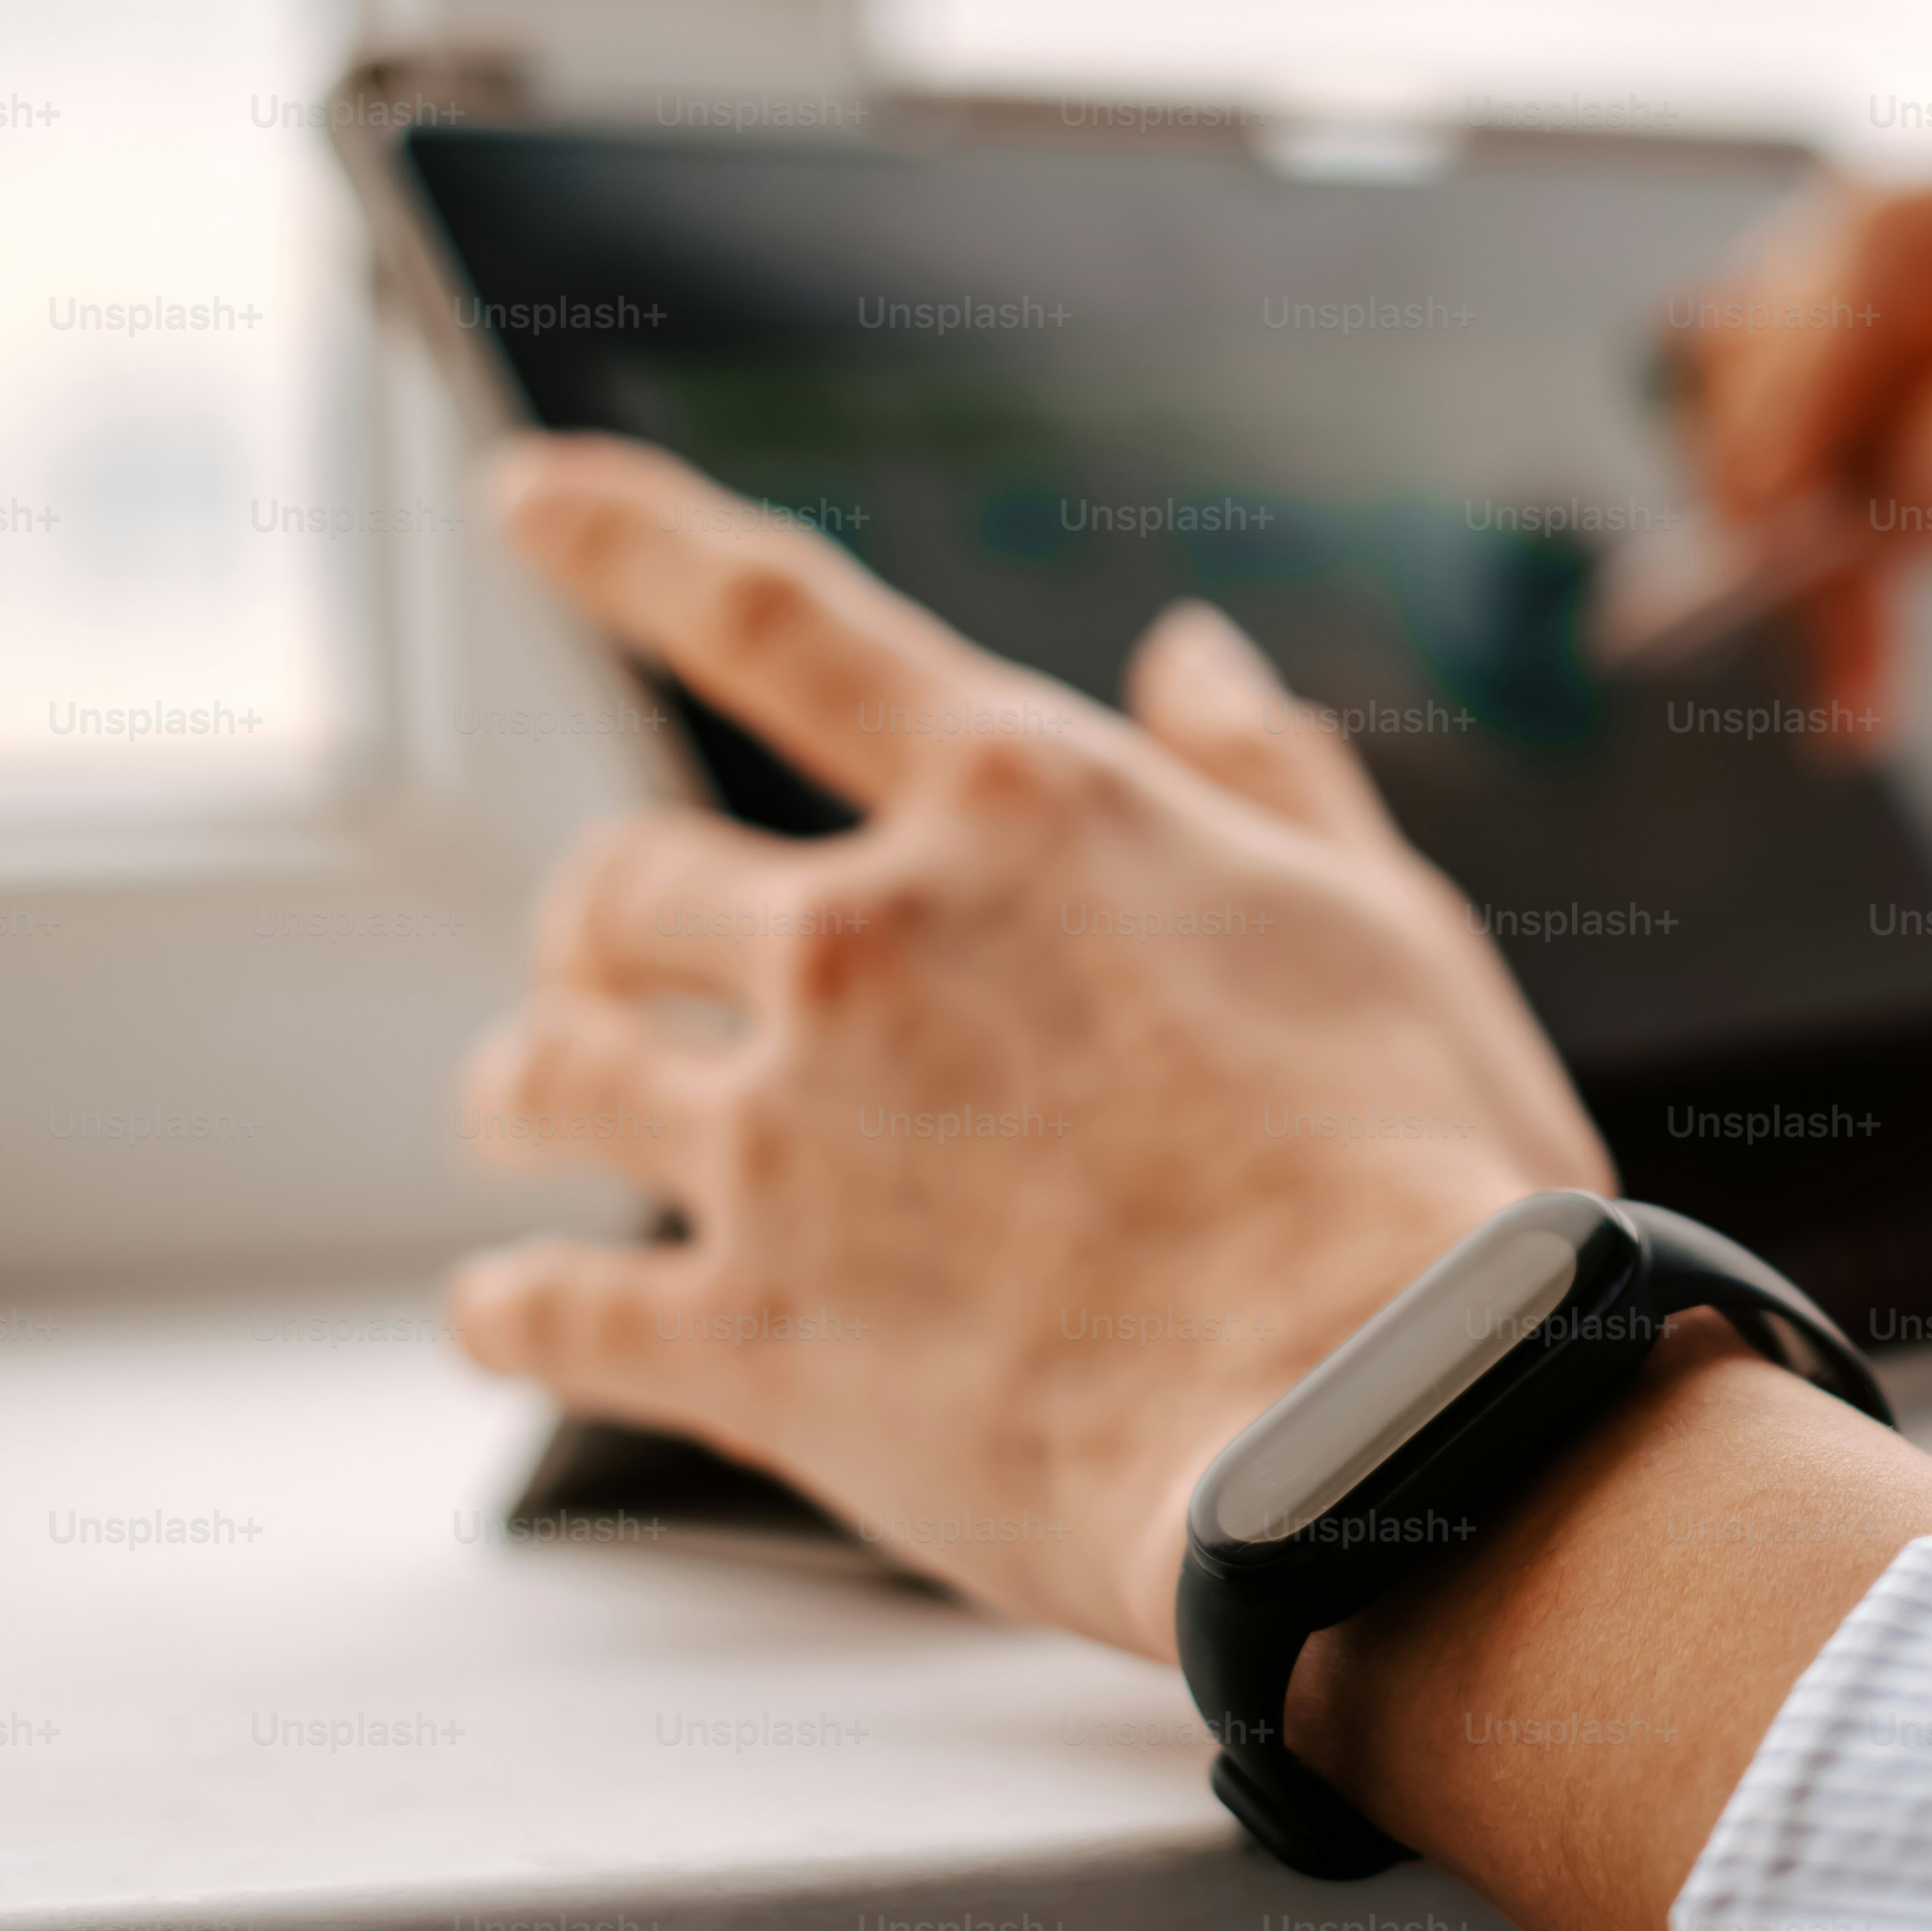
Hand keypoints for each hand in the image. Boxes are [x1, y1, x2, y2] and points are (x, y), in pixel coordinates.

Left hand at [445, 437, 1610, 1662]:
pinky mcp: (750, 1341)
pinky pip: (550, 1312)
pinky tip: (501, 1319)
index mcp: (1022, 808)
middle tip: (598, 962)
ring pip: (550, 1075)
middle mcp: (866, 943)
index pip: (774, 618)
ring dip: (527, 1081)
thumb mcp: (1387, 924)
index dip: (625, 539)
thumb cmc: (1430, 1180)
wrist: (1385, 1432)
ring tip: (522, 1108)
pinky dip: (510, 1313)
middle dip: (598, 923)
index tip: (522, 499)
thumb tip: (1194, 653)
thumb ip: (1268, 776)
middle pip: (624, 882)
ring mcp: (787, 1142)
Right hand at [1685, 109, 1931, 740]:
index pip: (1908, 229)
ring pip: (1823, 392)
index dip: (1806, 362)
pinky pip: (1860, 472)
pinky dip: (1840, 575)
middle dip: (1784, 455)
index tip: (1766, 511)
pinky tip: (1862, 676)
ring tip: (1852, 684)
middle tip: (1774, 603)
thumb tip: (1903, 462)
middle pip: (1832, 297)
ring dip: (1803, 538)